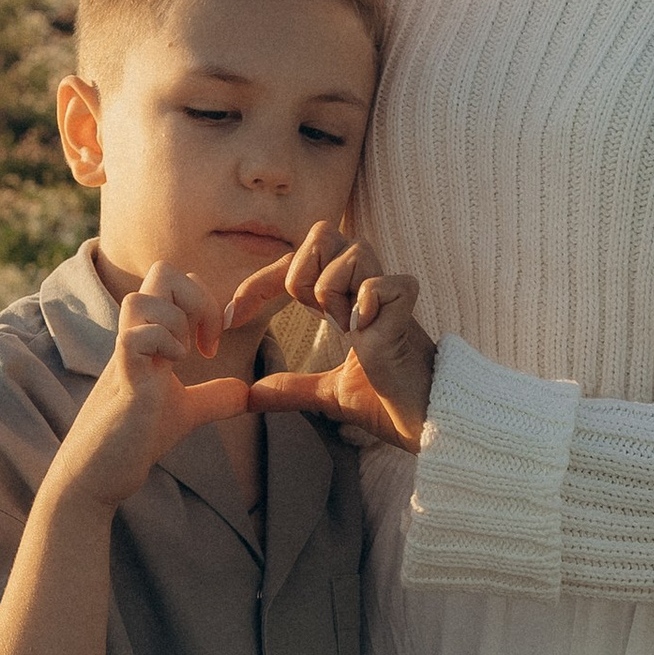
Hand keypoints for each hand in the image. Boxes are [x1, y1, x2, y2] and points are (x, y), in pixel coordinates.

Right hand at [51, 267, 252, 510]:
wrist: (96, 475)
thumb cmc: (132, 440)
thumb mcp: (184, 412)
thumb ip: (212, 396)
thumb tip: (245, 391)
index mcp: (151, 337)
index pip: (176, 281)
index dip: (203, 300)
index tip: (211, 344)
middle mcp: (135, 338)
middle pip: (161, 273)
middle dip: (197, 298)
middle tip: (206, 344)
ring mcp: (126, 359)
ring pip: (140, 299)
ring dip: (174, 324)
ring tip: (182, 359)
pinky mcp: (123, 384)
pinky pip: (133, 339)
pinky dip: (160, 347)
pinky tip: (169, 372)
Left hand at [227, 223, 435, 452]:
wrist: (424, 421)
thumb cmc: (386, 401)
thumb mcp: (327, 394)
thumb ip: (292, 389)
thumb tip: (252, 395)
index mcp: (344, 300)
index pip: (293, 268)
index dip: (256, 286)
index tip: (229, 318)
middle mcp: (365, 285)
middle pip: (323, 233)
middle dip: (302, 270)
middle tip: (312, 314)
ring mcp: (388, 291)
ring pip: (350, 250)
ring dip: (333, 292)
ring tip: (351, 329)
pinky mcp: (407, 304)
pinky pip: (378, 281)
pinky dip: (365, 305)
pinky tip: (368, 333)